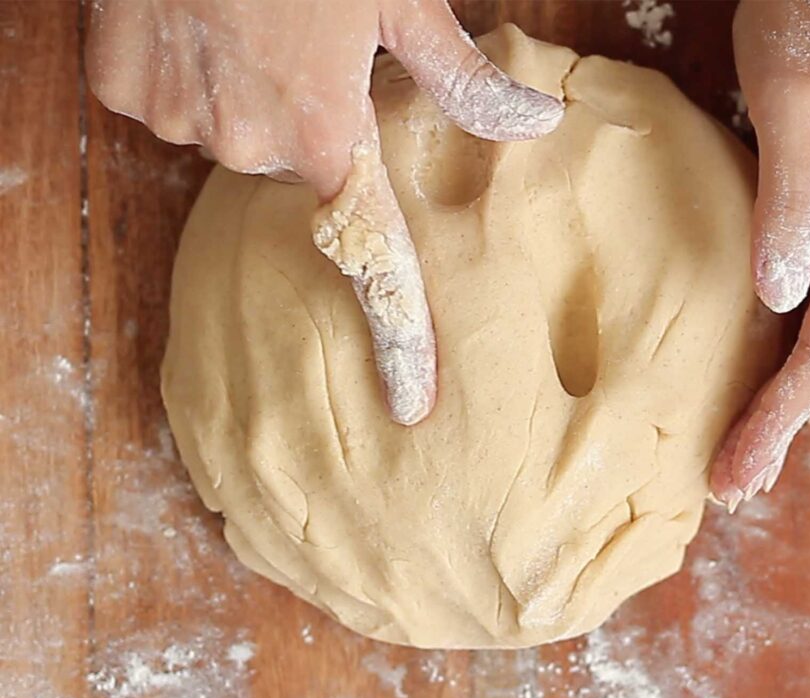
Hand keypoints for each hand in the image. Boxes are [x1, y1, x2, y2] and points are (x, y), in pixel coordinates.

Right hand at [86, 0, 563, 424]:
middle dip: (308, 122)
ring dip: (245, 92)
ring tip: (250, 22)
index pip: (371, 253)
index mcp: (325, 130)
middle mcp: (249, 142)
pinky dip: (187, 72)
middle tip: (306, 52)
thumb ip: (459, 79)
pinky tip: (200, 20)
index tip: (411, 398)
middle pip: (296, 167)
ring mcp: (177, 116)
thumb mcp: (402, 0)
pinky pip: (169, 104)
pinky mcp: (123, 88)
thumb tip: (537, 122)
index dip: (398, 331)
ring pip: (230, 133)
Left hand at [712, 0, 809, 509]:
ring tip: (744, 455)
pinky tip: (765, 381)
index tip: (738, 469)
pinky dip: (791, 354)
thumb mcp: (793, 108)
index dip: (781, 412)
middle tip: (732, 485)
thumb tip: (780, 297)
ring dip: (787, 398)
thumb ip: (788, 203)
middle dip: (781, 422)